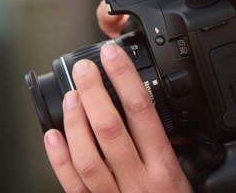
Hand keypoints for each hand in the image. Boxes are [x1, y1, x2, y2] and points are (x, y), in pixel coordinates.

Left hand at [43, 2, 191, 192]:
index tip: (114, 56)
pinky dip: (59, 157)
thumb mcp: (183, 173)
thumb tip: (149, 106)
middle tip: (85, 69)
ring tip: (72, 96)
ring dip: (76, 122)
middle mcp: (139, 179)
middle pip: (111, 128)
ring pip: (89, 155)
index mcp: (164, 164)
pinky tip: (52, 135)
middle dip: (95, 93)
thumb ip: (166, 143)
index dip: (125, 78)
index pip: (143, 111)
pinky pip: (73, 183)